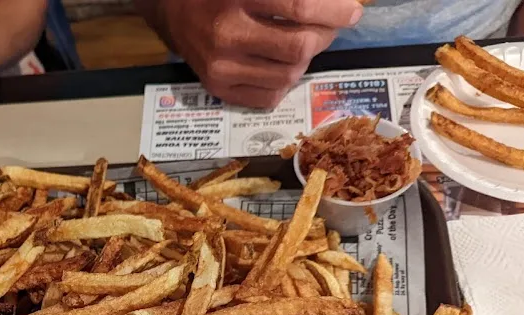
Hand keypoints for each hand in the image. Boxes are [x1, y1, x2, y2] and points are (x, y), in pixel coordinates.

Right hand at [160, 0, 363, 108]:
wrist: (172, 8)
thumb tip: (333, 4)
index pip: (300, 7)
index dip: (334, 11)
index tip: (351, 12)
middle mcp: (227, 33)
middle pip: (300, 47)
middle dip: (325, 37)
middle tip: (328, 27)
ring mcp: (221, 66)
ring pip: (289, 75)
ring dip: (306, 60)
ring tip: (302, 44)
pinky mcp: (217, 88)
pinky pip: (269, 97)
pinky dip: (285, 82)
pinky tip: (281, 65)